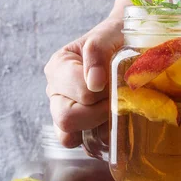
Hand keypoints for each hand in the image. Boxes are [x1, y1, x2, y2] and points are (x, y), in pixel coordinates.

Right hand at [44, 17, 122, 147]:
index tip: (117, 80)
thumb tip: (94, 83)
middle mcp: (56, 92)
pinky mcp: (78, 128)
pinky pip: (82, 146)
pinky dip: (99, 141)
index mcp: (58, 67)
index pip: (81, 93)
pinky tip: (113, 125)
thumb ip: (96, 51)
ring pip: (68, 137)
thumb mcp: (107, 35)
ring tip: (114, 112)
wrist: (124, 44)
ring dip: (97, 129)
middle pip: (66, 119)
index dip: (103, 93)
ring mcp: (64, 112)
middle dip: (98, 113)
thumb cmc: (114, 38)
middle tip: (116, 99)